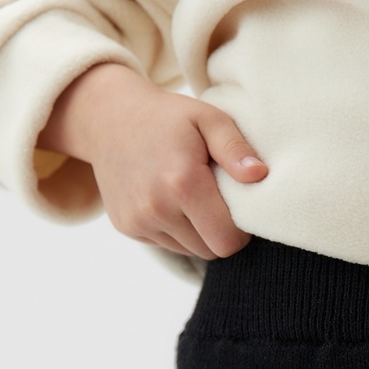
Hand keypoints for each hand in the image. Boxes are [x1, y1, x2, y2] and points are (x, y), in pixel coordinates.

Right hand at [38, 64, 267, 259]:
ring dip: (199, 233)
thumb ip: (235, 149)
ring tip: (194, 199)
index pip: (227, 240)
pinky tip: (171, 201)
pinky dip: (176, 230)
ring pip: (190, 250)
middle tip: (219, 202)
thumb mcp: (208, 119)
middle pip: (211, 250)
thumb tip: (259, 175)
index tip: (240, 207)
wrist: (109, 118)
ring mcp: (138, 221)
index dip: (241, 230)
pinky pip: (167, 244)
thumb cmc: (168, 117)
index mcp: (183, 184)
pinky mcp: (126, 227)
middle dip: (222, 232)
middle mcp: (157, 209)